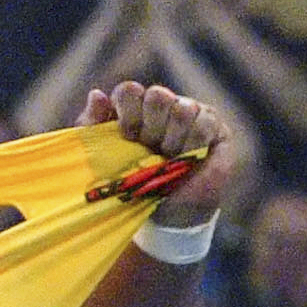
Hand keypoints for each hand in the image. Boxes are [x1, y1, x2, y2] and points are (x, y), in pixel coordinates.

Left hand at [77, 82, 232, 226]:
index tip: (128, 138)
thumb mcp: (101, 159)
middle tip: (151, 151)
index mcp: (135, 109)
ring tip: (170, 160)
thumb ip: (91, 126)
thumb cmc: (131, 186)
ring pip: (182, 108)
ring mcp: (192, 113)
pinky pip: (204, 122)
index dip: (128, 114)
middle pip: (157, 94)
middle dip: (151, 129)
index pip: (129, 90)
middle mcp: (164, 106)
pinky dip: (193, 144)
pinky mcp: (215, 127)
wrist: (164, 216)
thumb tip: (97, 94)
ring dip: (172, 141)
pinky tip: (189, 159)